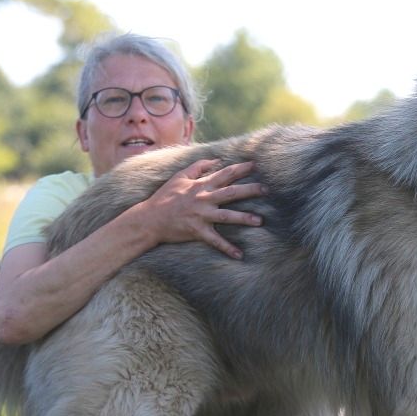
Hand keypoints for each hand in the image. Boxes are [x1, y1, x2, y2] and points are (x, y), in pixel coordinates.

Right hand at [139, 158, 265, 258]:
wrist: (149, 219)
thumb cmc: (164, 197)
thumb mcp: (179, 177)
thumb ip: (198, 167)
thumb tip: (215, 160)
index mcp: (200, 185)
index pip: (225, 174)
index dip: (241, 168)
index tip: (256, 165)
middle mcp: (203, 199)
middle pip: (231, 192)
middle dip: (250, 190)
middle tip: (267, 190)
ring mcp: (201, 215)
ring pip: (227, 216)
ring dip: (244, 218)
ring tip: (260, 221)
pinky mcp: (197, 231)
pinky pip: (215, 241)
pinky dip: (227, 248)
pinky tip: (240, 255)